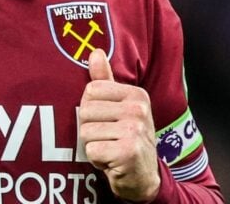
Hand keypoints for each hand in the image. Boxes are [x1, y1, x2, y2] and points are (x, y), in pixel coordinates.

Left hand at [79, 48, 160, 201]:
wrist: (144, 176)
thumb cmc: (127, 138)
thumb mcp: (119, 107)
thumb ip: (105, 80)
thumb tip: (95, 52)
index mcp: (136, 94)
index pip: (91, 90)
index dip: (91, 110)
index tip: (107, 121)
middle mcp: (139, 110)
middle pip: (85, 111)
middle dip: (89, 129)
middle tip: (108, 138)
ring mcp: (135, 130)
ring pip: (85, 132)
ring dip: (93, 146)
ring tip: (110, 149)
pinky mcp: (128, 152)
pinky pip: (91, 150)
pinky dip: (97, 160)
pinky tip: (112, 161)